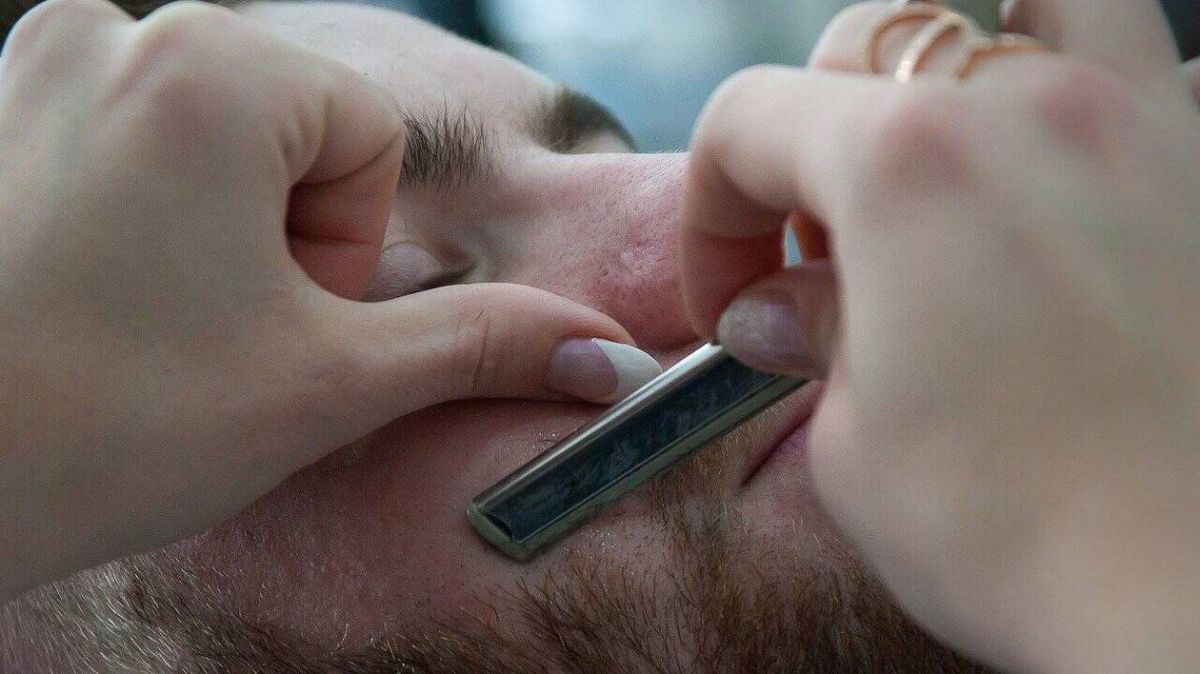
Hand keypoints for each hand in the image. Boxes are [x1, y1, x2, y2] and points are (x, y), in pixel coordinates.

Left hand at [0, 0, 656, 601]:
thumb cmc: (101, 426)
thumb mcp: (329, 383)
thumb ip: (482, 344)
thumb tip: (605, 354)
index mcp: (212, 68)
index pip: (370, 139)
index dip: (346, 253)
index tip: (270, 321)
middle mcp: (117, 29)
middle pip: (295, 132)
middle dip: (283, 241)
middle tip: (208, 332)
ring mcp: (38, 58)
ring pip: (217, 138)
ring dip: (218, 231)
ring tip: (148, 317)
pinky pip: (135, 137)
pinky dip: (147, 212)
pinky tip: (95, 291)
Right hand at [682, 0, 1199, 669]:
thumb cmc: (1032, 538)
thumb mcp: (854, 442)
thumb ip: (811, 338)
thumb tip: (779, 307)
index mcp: (908, 166)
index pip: (748, 121)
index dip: (710, 213)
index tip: (730, 297)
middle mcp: (1032, 110)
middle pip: (865, 45)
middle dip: (807, 149)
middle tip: (816, 259)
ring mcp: (1145, 125)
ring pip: (1021, 10)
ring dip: (950, 69)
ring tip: (934, 164)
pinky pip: (1136, 73)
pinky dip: (1072, 102)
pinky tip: (1052, 195)